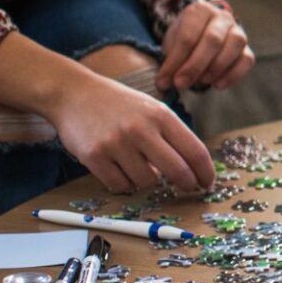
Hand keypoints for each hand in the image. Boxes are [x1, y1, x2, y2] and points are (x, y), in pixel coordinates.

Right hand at [48, 73, 215, 195]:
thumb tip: (188, 171)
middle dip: (186, 184)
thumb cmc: (118, 104)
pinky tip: (119, 168)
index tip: (207, 183)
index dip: (205, 172)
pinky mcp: (95, 157)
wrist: (74, 93)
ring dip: (147, 181)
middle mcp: (141, 129)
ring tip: (138, 166)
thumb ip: (170, 135)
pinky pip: (120, 185)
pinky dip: (124, 183)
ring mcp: (117, 144)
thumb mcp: (151, 109)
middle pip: (177, 171)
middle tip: (187, 188)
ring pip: (147, 182)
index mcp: (161, 115)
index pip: (194, 151)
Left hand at [158, 1, 253, 91]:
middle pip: (212, 39)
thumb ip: (170, 62)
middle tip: (181, 83)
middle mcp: (222, 16)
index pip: (188, 36)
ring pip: (234, 45)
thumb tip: (165, 83)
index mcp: (199, 11)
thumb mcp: (171, 44)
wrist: (201, 36)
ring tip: (200, 82)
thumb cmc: (184, 41)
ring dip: (216, 68)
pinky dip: (233, 75)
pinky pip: (247, 60)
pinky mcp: (246, 48)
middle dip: (195, 66)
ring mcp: (238, 31)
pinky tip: (217, 85)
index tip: (164, 80)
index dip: (175, 60)